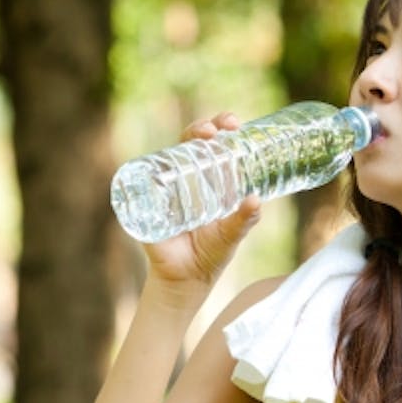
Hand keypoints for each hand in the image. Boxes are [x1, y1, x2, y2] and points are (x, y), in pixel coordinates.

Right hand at [141, 113, 260, 296]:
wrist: (185, 279)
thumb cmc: (211, 253)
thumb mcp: (231, 235)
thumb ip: (244, 220)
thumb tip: (256, 200)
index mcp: (212, 180)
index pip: (217, 145)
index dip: (223, 128)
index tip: (234, 123)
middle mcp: (189, 178)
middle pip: (193, 142)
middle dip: (204, 127)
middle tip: (215, 130)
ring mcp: (167, 186)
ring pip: (171, 153)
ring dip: (184, 139)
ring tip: (201, 135)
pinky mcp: (149, 201)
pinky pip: (145, 181)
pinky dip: (149, 170)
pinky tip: (160, 163)